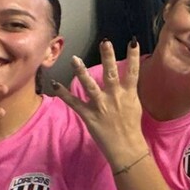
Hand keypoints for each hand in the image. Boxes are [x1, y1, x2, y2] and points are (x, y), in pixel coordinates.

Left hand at [51, 40, 148, 168]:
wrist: (126, 148)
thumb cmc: (132, 127)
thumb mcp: (134, 106)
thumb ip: (128, 91)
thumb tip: (126, 79)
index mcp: (129, 94)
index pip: (133, 72)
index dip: (133, 57)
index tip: (133, 41)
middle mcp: (115, 97)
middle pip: (111, 74)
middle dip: (108, 57)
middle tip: (105, 42)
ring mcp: (101, 106)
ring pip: (90, 86)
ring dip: (82, 72)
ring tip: (75, 58)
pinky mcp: (88, 116)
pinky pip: (74, 103)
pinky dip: (63, 94)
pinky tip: (55, 84)